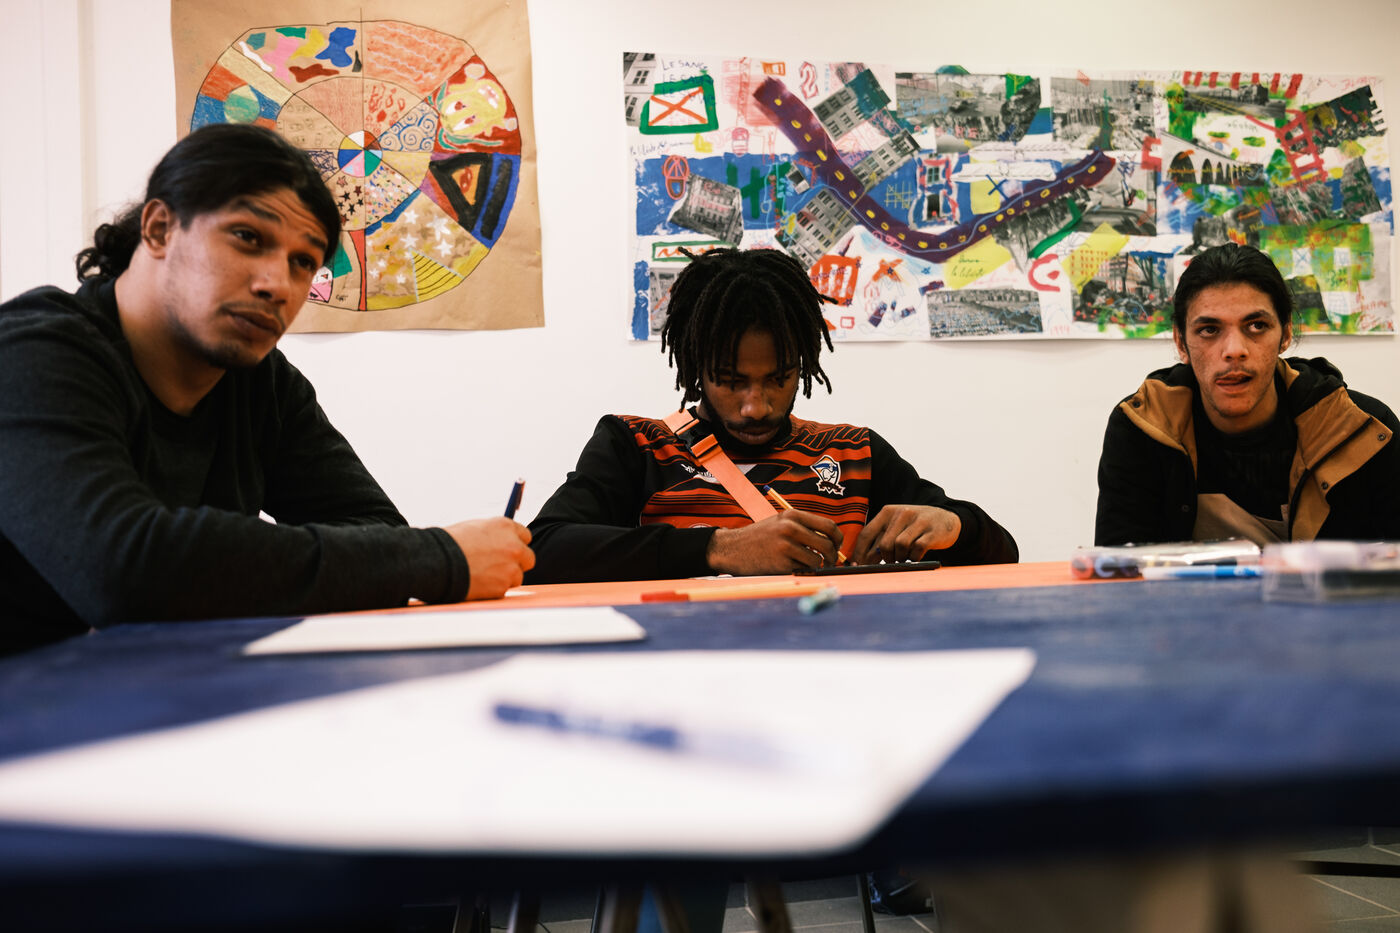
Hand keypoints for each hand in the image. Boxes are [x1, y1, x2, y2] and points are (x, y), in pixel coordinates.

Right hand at [443, 517, 534, 599]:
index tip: (508, 550)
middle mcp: (514, 546)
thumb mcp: (475, 528)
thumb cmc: (450, 543)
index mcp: (506, 527)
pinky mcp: (503, 587)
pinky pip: (503, 590)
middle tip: (501, 567)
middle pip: (528, 558)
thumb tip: (501, 540)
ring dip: (504, 578)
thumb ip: (493, 534)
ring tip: (482, 576)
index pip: (525, 536)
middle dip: (517, 563)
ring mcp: (511, 568)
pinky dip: (493, 589)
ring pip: (517, 576)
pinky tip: (477, 584)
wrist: (437, 562)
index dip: (516, 544)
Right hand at [706, 510, 843, 574]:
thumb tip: (831, 541)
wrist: (732, 549)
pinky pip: (803, 569)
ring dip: (817, 566)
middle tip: (829, 562)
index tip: (836, 546)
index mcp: (792, 515)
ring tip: (807, 565)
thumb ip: (803, 527)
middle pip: (827, 544)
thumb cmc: (759, 537)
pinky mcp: (781, 562)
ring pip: (817, 559)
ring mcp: (786, 545)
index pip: (828, 525)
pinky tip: (791, 567)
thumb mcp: (780, 522)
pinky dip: (802, 571)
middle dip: (832, 556)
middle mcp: (791, 528)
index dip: (837, 538)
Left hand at [850, 505, 960, 564]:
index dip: (860, 552)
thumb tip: (862, 561)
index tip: (856, 566)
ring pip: (900, 546)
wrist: (947, 519)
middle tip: (891, 561)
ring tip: (905, 557)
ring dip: (901, 557)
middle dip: (885, 558)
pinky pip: (917, 549)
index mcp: (888, 511)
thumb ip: (881, 538)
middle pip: (884, 544)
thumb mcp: (897, 525)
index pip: (867, 533)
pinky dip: (914, 557)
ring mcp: (918, 521)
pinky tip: (916, 556)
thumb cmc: (916, 526)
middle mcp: (902, 513)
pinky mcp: (931, 532)